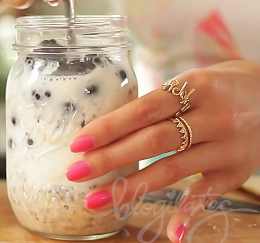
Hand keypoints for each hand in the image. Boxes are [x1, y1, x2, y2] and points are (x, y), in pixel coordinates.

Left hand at [65, 60, 259, 242]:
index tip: (78, 144)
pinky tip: (170, 232)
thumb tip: (101, 130)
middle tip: (75, 172)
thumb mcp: (189, 82)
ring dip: (130, 187)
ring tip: (96, 199)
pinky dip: (188, 213)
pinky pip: (207, 194)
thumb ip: (153, 105)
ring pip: (172, 170)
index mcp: (194, 87)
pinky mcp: (236, 171)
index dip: (109, 127)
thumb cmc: (214, 89)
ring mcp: (226, 146)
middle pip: (152, 141)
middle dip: (109, 159)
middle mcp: (212, 117)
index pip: (143, 110)